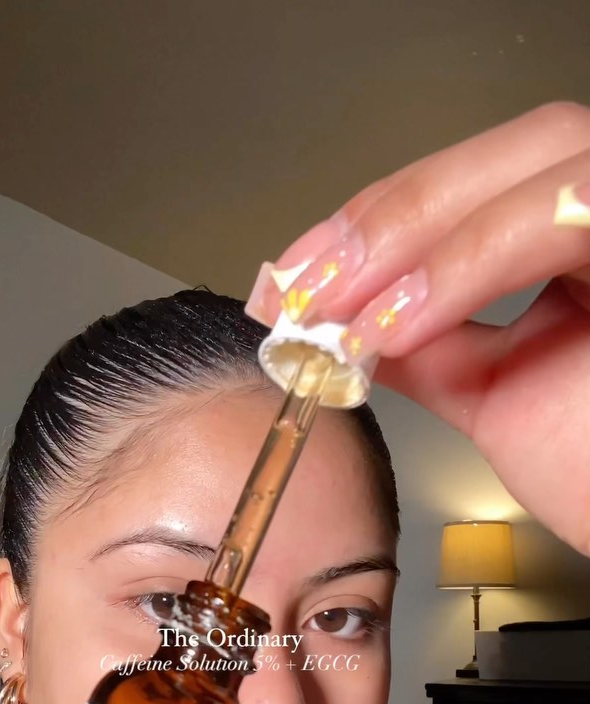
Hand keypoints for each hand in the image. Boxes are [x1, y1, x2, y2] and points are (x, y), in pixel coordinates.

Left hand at [246, 101, 589, 555]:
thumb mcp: (492, 391)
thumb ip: (426, 343)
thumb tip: (344, 319)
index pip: (479, 184)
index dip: (379, 219)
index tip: (297, 274)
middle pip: (510, 155)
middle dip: (389, 219)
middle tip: (305, 288)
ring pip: (542, 167)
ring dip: (421, 235)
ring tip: (346, 312)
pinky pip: (570, 216)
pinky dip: (475, 260)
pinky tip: (402, 319)